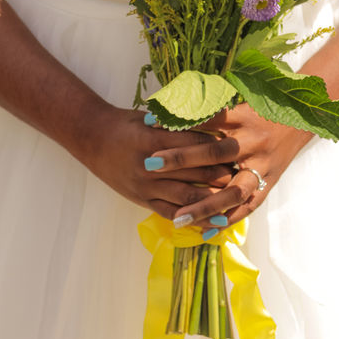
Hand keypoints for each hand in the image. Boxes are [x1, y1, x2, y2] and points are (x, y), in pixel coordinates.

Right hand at [83, 104, 235, 219]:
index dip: (218, 148)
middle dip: (221, 175)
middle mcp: (151, 164)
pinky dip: (192, 219)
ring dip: (212, 200)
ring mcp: (146, 185)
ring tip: (235, 201)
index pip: (194, 145)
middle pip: (194, 172)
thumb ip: (180, 122)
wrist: (92, 138)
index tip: (239, 149)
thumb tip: (215, 122)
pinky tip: (210, 222)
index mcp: (154, 138)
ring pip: (185, 196)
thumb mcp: (152, 116)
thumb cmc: (127, 123)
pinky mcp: (142, 199)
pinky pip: (170, 213)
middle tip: (245, 175)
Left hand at [147, 103, 312, 230]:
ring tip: (177, 218)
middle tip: (150, 164)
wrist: (300, 120)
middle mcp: (252, 141)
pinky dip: (227, 220)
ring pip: (233, 190)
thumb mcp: (238, 101)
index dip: (178, 118)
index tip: (149, 121)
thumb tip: (171, 105)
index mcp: (243, 117)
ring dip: (204, 205)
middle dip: (182, 159)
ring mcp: (262, 165)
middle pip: (214, 151)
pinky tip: (206, 231)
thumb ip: (209, 106)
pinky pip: (248, 207)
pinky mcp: (268, 183)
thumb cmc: (262, 109)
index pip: (205, 117)